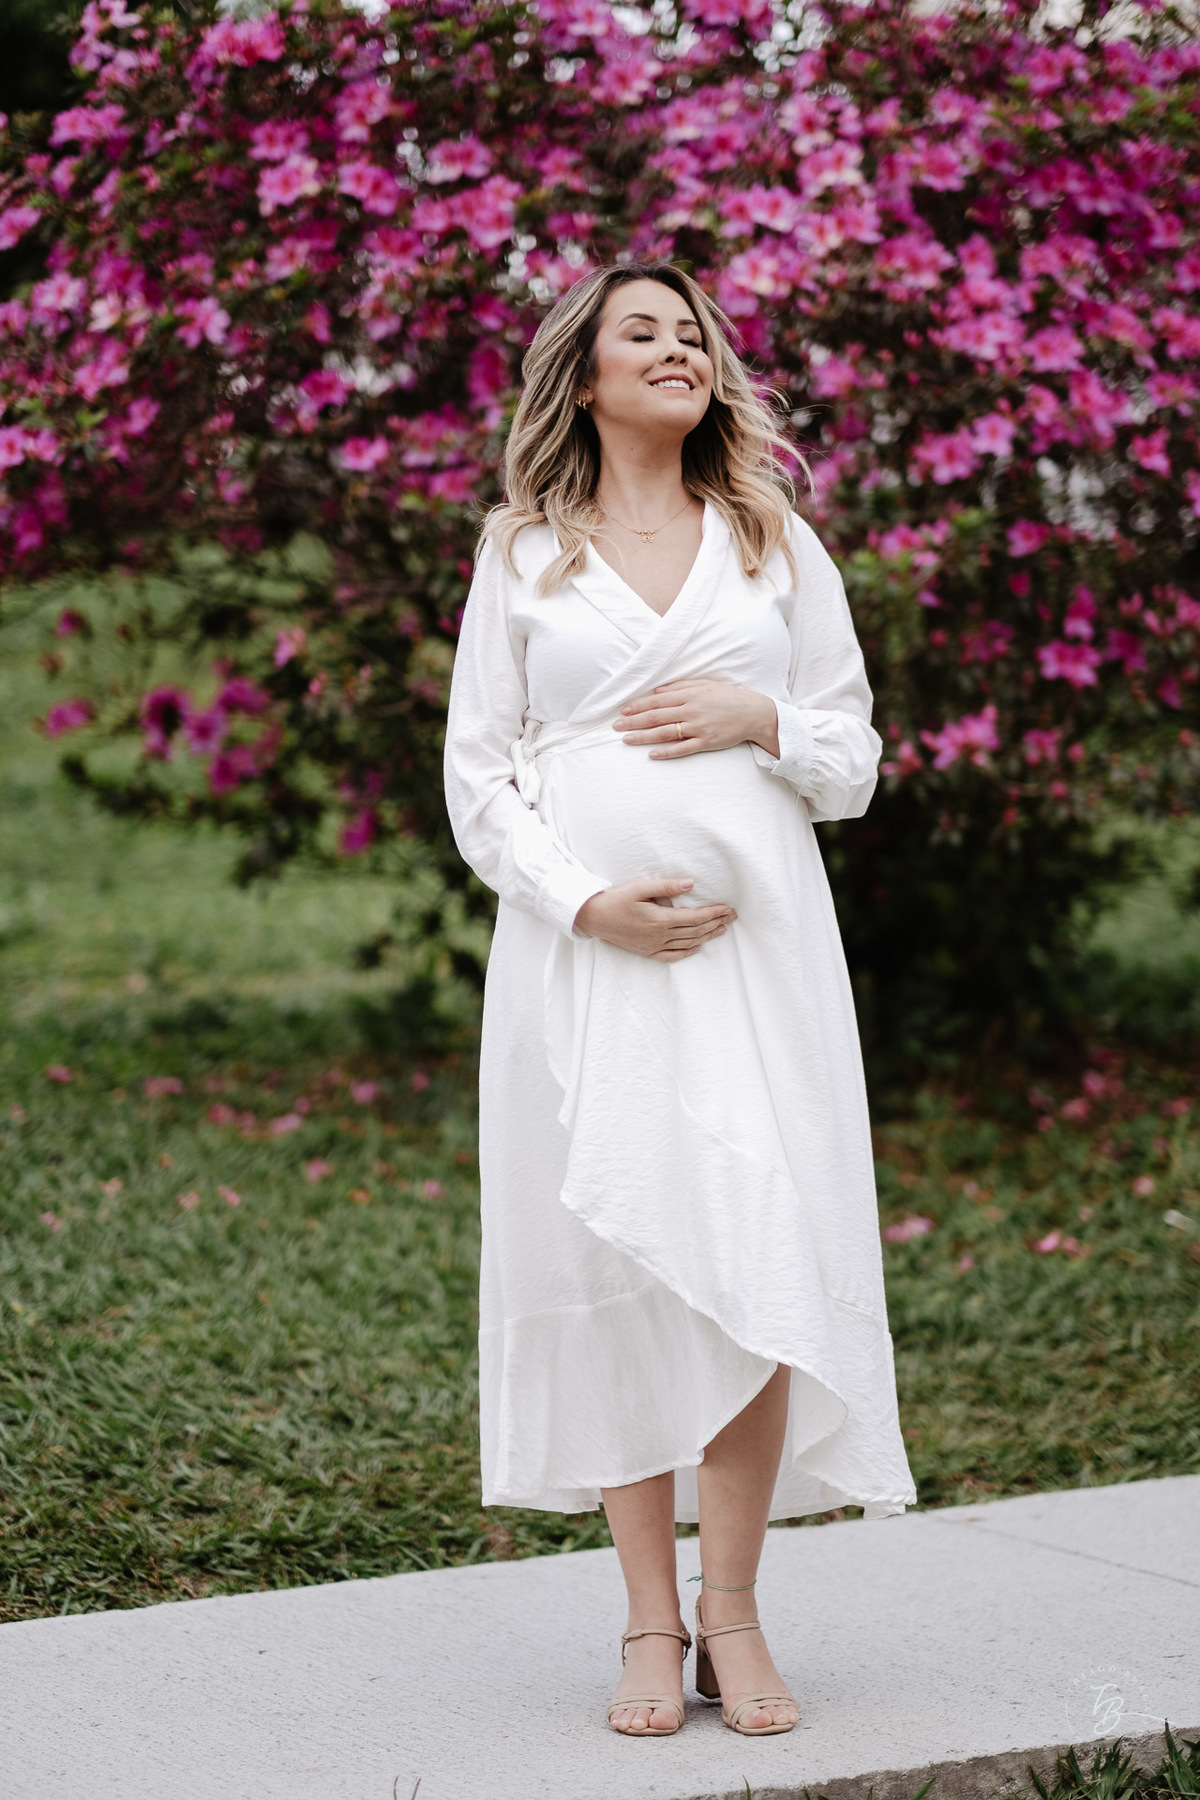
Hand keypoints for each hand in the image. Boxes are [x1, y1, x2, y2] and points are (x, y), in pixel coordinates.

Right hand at [574, 876, 735, 961]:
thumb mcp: (640, 887)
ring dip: (707, 936)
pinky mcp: (648, 952)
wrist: (594, 918)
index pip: (695, 917)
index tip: (728, 908)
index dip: (714, 913)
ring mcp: (654, 946)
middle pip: (695, 931)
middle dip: (716, 923)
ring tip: (722, 929)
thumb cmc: (616, 900)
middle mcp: (660, 935)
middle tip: (732, 916)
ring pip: (688, 943)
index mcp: (660, 919)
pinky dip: (687, 952)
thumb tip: (690, 884)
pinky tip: (697, 947)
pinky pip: (672, 955)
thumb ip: (666, 886)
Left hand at [613, 678, 779, 759]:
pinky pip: (683, 749)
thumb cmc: (728, 697)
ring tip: (626, 740)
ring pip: (666, 733)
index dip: (638, 706)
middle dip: (634, 722)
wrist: (754, 713)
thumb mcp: (704, 685)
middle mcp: (692, 710)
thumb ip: (679, 687)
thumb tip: (657, 691)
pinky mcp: (707, 742)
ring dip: (644, 737)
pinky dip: (667, 752)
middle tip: (615, 727)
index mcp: (690, 695)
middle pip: (656, 717)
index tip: (622, 711)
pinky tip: (652, 755)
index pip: (657, 701)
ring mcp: (699, 727)